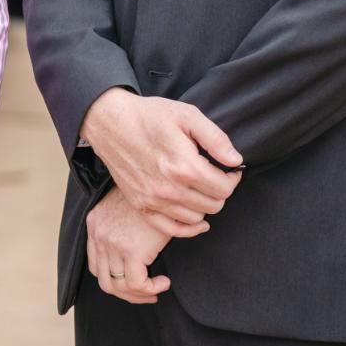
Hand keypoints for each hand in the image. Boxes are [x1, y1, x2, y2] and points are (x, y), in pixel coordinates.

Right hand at [81, 87, 242, 239]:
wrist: (110, 122)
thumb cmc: (149, 116)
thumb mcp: (187, 115)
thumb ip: (216, 139)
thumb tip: (236, 161)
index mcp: (184, 166)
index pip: (224, 188)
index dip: (233, 178)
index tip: (230, 169)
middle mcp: (169, 189)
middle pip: (214, 205)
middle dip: (221, 191)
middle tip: (216, 176)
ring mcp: (154, 200)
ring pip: (197, 218)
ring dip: (205, 204)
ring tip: (201, 187)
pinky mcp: (142, 206)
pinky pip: (172, 229)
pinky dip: (188, 227)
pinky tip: (196, 218)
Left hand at [86, 186, 173, 304]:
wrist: (161, 183)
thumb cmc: (150, 193)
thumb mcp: (127, 207)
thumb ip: (121, 228)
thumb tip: (132, 252)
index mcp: (94, 225)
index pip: (96, 267)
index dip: (114, 281)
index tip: (134, 284)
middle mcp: (99, 235)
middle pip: (105, 280)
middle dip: (127, 294)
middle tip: (147, 293)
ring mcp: (113, 244)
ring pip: (120, 286)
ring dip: (140, 294)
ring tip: (157, 288)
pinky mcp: (131, 250)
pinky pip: (137, 283)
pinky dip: (151, 288)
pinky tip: (164, 282)